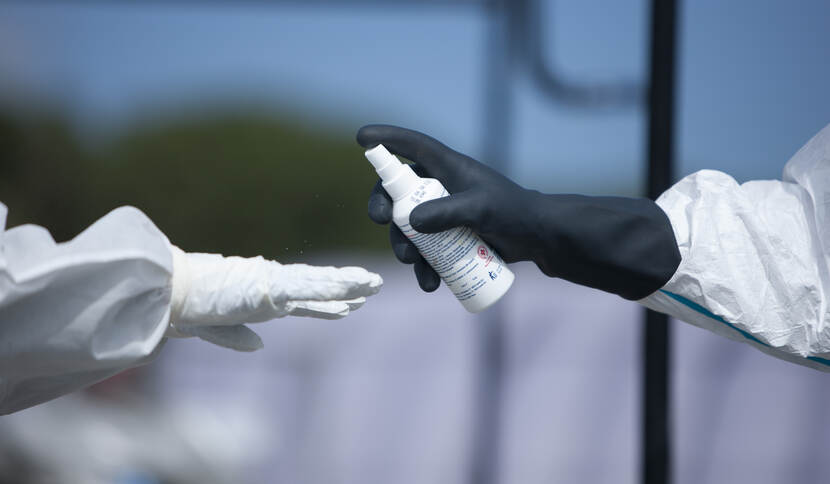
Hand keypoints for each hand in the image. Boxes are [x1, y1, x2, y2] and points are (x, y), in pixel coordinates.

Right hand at [166, 246, 382, 350]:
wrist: (169, 293)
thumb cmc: (186, 306)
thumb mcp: (215, 328)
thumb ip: (237, 337)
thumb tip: (259, 346)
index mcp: (260, 298)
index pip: (302, 302)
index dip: (327, 303)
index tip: (349, 305)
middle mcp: (271, 289)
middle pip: (317, 290)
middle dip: (346, 289)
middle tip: (373, 285)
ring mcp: (273, 285)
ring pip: (320, 284)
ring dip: (349, 283)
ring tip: (373, 282)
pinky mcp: (270, 286)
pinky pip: (310, 286)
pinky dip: (334, 286)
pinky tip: (355, 285)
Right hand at [357, 124, 679, 299]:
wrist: (539, 240)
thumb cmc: (515, 213)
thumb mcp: (481, 208)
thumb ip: (448, 212)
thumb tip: (409, 223)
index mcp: (449, 168)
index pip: (413, 147)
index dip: (387, 140)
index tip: (361, 137)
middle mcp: (441, 188)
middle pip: (398, 193)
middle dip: (384, 208)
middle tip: (381, 222)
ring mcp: (443, 215)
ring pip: (408, 229)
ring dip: (404, 247)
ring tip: (415, 267)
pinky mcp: (449, 240)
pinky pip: (426, 252)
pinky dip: (424, 269)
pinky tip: (431, 285)